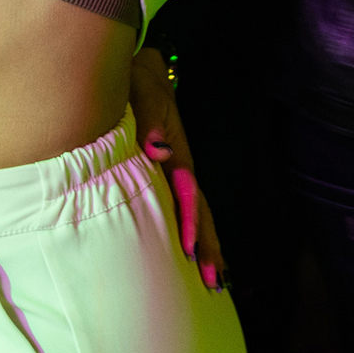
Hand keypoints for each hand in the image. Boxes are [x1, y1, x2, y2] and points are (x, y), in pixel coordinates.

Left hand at [129, 46, 225, 291]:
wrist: (142, 69)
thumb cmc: (138, 82)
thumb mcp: (142, 91)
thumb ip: (149, 118)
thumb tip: (158, 149)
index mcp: (177, 153)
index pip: (187, 194)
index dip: (189, 222)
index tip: (190, 251)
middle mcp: (182, 166)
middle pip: (201, 210)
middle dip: (208, 245)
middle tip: (213, 283)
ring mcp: (179, 170)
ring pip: (199, 212)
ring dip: (207, 244)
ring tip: (215, 280)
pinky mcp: (171, 172)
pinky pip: (187, 205)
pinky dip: (195, 229)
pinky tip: (196, 252)